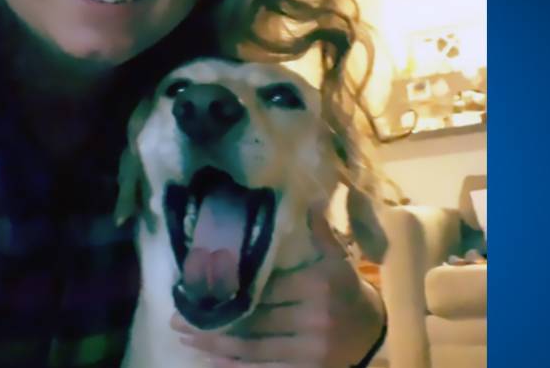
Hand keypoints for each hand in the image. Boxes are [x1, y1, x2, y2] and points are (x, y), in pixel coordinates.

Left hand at [171, 202, 385, 366]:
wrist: (371, 331)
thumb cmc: (345, 288)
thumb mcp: (336, 258)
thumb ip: (319, 231)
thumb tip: (308, 199)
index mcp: (317, 285)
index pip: (265, 289)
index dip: (231, 290)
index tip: (198, 289)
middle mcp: (314, 318)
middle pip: (255, 319)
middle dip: (213, 320)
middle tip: (177, 317)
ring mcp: (311, 349)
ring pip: (255, 347)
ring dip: (216, 345)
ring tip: (186, 337)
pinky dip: (238, 367)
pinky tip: (212, 361)